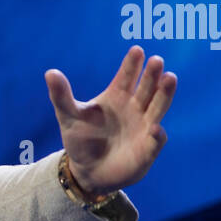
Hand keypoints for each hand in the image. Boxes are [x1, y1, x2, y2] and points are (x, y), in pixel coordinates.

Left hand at [44, 45, 176, 195]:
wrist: (88, 170)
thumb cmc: (80, 138)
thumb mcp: (68, 116)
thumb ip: (61, 96)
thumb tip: (50, 73)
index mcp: (117, 95)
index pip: (127, 76)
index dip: (132, 64)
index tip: (137, 50)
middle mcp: (135, 107)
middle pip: (147, 87)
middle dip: (152, 75)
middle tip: (157, 61)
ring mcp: (144, 127)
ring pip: (158, 107)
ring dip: (164, 94)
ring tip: (170, 78)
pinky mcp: (147, 149)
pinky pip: (155, 141)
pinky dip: (157, 135)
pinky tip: (156, 129)